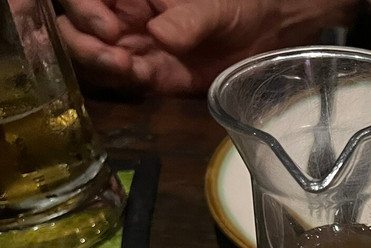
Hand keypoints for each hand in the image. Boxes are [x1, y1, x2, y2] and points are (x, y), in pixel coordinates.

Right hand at [56, 0, 288, 93]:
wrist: (262, 37)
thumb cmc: (235, 8)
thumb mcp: (215, 8)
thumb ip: (189, 20)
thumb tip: (160, 35)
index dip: (83, 11)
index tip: (109, 29)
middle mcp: (121, 18)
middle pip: (75, 29)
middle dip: (83, 45)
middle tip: (116, 58)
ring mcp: (132, 48)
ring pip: (93, 58)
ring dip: (101, 67)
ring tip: (131, 70)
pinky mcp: (150, 76)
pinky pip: (124, 82)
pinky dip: (127, 82)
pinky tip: (144, 79)